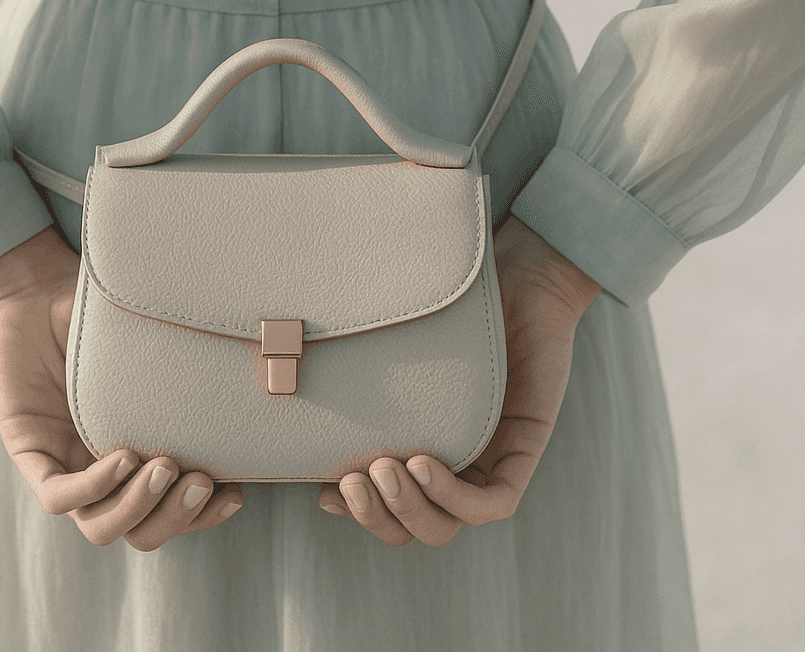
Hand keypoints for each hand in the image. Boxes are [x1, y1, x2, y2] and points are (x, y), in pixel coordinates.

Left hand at [0, 227, 244, 549]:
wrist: (35, 289)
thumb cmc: (100, 315)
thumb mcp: (154, 349)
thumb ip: (192, 368)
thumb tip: (267, 364)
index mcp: (138, 458)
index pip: (172, 514)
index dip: (204, 517)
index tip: (235, 493)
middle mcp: (102, 472)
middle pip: (142, 532)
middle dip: (177, 518)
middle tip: (199, 480)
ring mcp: (64, 465)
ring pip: (101, 526)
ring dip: (139, 508)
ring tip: (164, 466)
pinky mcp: (29, 451)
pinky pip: (58, 496)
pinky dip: (94, 487)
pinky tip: (122, 457)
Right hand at [316, 213, 599, 546]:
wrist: (523, 275)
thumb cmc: (452, 303)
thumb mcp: (395, 349)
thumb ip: (357, 372)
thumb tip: (279, 374)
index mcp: (424, 450)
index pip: (388, 512)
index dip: (357, 515)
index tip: (325, 491)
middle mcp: (458, 465)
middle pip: (414, 528)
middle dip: (376, 517)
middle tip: (352, 479)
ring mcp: (493, 462)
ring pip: (448, 526)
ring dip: (407, 510)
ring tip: (381, 469)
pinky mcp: (525, 451)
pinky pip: (493, 505)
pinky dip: (453, 498)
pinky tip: (423, 462)